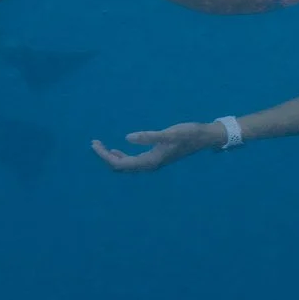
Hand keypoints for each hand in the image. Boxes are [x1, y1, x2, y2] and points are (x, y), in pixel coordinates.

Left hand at [91, 121, 229, 172]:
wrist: (204, 138)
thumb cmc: (188, 134)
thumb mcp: (169, 133)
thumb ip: (149, 136)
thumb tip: (126, 138)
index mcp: (150, 161)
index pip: (120, 163)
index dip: (105, 155)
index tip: (95, 144)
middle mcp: (149, 165)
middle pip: (120, 166)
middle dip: (105, 156)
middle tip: (94, 143)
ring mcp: (152, 162)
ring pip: (125, 165)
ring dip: (112, 157)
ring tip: (100, 146)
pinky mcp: (154, 157)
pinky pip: (132, 162)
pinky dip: (121, 156)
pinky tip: (116, 149)